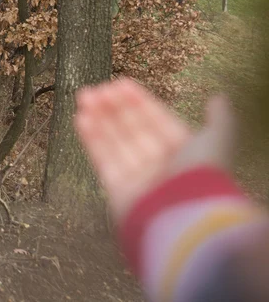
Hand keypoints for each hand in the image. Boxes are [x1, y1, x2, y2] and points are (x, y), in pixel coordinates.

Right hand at [74, 78, 235, 221]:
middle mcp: (158, 163)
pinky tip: (81, 119)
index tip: (119, 84)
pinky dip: (91, 139)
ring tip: (83, 97)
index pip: (155, 120)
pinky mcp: (117, 188)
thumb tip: (219, 98)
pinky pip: (103, 159)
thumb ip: (219, 118)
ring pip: (114, 141)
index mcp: (181, 150)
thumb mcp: (216, 140)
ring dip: (98, 119)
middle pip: (131, 128)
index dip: (138, 101)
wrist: (181, 217)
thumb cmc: (200, 175)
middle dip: (113, 108)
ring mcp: (137, 176)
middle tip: (95, 90)